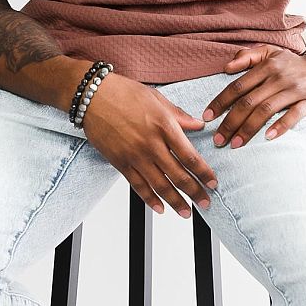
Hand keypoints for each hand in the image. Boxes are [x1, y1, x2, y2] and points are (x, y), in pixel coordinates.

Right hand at [80, 73, 218, 218]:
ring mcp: (135, 155)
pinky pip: (138, 186)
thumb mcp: (157, 98)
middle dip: (195, 192)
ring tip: (186, 212)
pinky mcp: (120, 162)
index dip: (204, 172)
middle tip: (206, 203)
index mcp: (164, 126)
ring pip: (160, 185)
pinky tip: (160, 208)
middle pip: (178, 175)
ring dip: (175, 202)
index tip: (212, 182)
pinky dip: (150, 199)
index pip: (190, 156)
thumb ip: (179, 116)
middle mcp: (151, 144)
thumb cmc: (124, 92)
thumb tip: (198, 125)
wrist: (93, 96)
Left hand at [203, 44, 305, 147]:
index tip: (207, 118)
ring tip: (235, 144)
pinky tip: (268, 137)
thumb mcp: (272, 52)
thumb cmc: (295, 64)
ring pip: (267, 110)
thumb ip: (248, 56)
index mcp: (266, 67)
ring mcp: (295, 89)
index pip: (238, 86)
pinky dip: (281, 125)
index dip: (220, 102)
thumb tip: (226, 67)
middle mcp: (278, 77)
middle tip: (217, 140)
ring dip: (248, 128)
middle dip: (230, 122)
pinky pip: (294, 114)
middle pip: (248, 101)